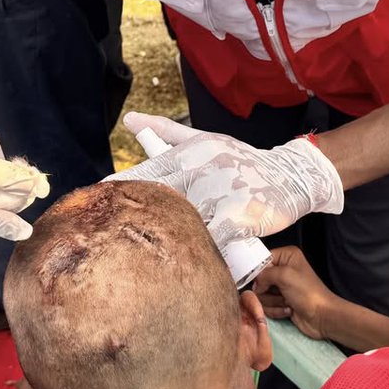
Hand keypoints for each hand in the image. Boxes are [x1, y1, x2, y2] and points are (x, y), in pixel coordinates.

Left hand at [108, 112, 343, 249]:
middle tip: (112, 238)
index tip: (99, 204)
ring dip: (165, 241)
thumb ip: (166, 131)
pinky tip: (183, 269)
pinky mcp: (237, 218)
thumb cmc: (242, 160)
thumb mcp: (204, 138)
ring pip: (183, 224)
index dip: (123, 189)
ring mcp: (218, 197)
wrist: (288, 176)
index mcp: (188, 156)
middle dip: (136, 219)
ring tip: (141, 263)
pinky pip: (211, 242)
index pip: (147, 173)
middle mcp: (199, 173)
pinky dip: (197, 255)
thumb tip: (130, 119)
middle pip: (158, 200)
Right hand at [253, 246, 339, 340]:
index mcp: (286, 256)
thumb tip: (255, 285)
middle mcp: (283, 269)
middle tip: (281, 293)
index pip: (261, 259)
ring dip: (273, 301)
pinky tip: (289, 310)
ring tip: (287, 302)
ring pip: (261, 294)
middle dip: (267, 290)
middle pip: (259, 279)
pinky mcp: (280, 301)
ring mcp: (281, 286)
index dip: (259, 272)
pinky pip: (266, 305)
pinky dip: (276, 309)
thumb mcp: (285, 275)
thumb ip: (264, 274)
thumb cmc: (307, 293)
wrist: (322, 317)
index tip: (263, 282)